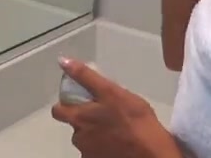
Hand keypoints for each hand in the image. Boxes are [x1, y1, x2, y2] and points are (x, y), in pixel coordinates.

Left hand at [51, 59, 179, 157]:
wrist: (152, 152)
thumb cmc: (135, 119)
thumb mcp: (112, 91)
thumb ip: (86, 77)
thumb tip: (63, 61)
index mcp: (79, 118)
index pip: (58, 111)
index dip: (66, 105)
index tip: (80, 101)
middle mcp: (79, 138)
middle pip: (74, 126)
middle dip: (85, 121)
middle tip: (104, 116)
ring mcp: (89, 153)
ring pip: (87, 141)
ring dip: (95, 135)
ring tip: (116, 130)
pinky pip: (97, 153)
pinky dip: (104, 149)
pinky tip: (118, 143)